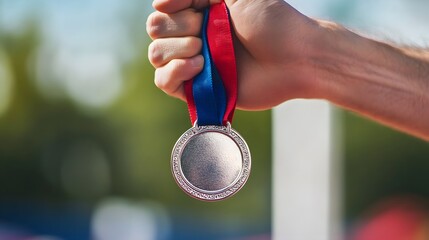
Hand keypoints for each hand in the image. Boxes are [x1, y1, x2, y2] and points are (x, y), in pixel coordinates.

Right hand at [146, 0, 318, 109]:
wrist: (296, 58)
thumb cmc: (272, 22)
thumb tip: (158, 4)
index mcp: (201, 11)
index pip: (163, 8)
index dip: (173, 6)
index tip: (199, 7)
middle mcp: (194, 36)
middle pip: (155, 30)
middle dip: (179, 27)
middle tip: (208, 29)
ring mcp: (195, 63)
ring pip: (156, 55)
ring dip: (177, 49)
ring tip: (205, 52)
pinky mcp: (199, 89)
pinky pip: (164, 82)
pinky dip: (174, 72)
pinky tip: (197, 66)